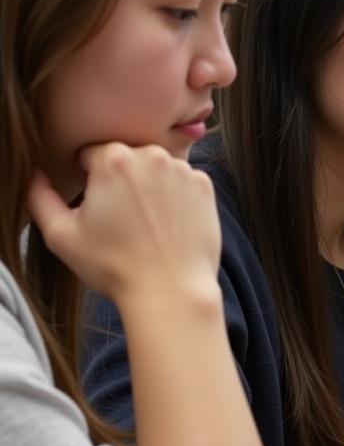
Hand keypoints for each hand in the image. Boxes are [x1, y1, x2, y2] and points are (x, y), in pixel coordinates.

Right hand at [26, 143, 220, 306]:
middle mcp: (152, 155)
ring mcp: (183, 170)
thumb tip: (36, 174)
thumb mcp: (61, 235)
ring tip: (146, 223)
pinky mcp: (206, 187)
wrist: (171, 290)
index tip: (96, 207)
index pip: (89, 155)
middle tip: (121, 218)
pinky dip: (175, 196)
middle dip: (119, 180)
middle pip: (125, 158)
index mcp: (113, 159)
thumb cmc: (114, 266)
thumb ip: (40, 197)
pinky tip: (168, 224)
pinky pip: (182, 181)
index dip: (87, 180)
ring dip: (148, 185)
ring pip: (155, 168)